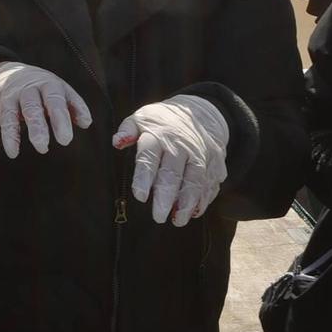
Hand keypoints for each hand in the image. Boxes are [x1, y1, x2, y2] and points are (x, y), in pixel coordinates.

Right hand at [0, 62, 91, 158]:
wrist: (11, 70)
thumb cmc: (43, 88)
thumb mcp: (60, 90)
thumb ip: (74, 106)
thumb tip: (86, 122)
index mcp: (47, 84)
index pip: (54, 101)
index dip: (60, 120)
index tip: (65, 140)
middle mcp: (26, 88)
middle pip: (31, 107)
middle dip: (36, 127)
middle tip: (43, 147)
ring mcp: (8, 94)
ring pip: (7, 113)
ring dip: (9, 133)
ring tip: (13, 153)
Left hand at [115, 95, 229, 225]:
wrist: (200, 111)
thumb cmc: (163, 121)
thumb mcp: (142, 118)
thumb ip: (127, 130)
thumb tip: (116, 142)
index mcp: (159, 135)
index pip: (150, 156)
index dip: (144, 176)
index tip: (140, 196)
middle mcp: (181, 145)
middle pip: (174, 171)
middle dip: (166, 195)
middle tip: (158, 216)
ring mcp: (201, 154)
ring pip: (196, 180)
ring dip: (188, 202)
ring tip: (178, 220)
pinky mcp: (215, 162)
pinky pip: (211, 182)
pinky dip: (204, 199)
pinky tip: (195, 212)